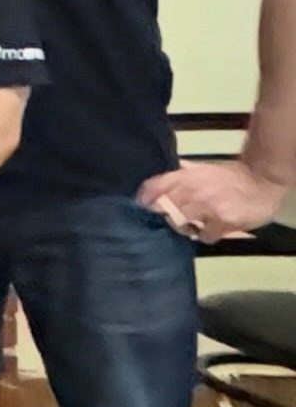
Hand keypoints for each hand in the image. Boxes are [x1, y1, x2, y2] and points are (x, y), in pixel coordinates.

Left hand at [139, 159, 287, 241]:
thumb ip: (183, 175)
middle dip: (165, 215)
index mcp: (186, 176)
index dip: (144, 198)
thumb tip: (160, 180)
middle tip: (171, 217)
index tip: (142, 206)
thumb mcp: (204, 169)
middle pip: (164, 210)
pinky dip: (206, 235)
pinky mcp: (223, 222)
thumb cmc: (233, 176)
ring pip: (180, 225)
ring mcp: (207, 208)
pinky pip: (204, 236)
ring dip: (185, 226)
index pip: (154, 187)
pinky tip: (212, 228)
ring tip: (194, 223)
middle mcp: (193, 191)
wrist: (263, 181)